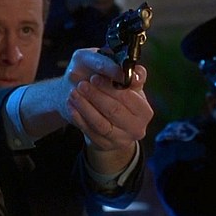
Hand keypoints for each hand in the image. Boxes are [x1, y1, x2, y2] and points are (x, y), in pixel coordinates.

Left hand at [61, 49, 152, 168]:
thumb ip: (132, 75)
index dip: (110, 87)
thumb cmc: (118, 98)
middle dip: (96, 95)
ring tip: (73, 93)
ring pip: (100, 123)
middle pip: (114, 111)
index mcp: (144, 111)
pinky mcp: (104, 145)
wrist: (110, 122)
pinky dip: (78, 118)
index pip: (129, 98)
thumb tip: (133, 70)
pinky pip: (89, 131)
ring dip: (84, 107)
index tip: (95, 77)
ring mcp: (120, 139)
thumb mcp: (128, 86)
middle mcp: (136, 128)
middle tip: (81, 84)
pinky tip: (71, 106)